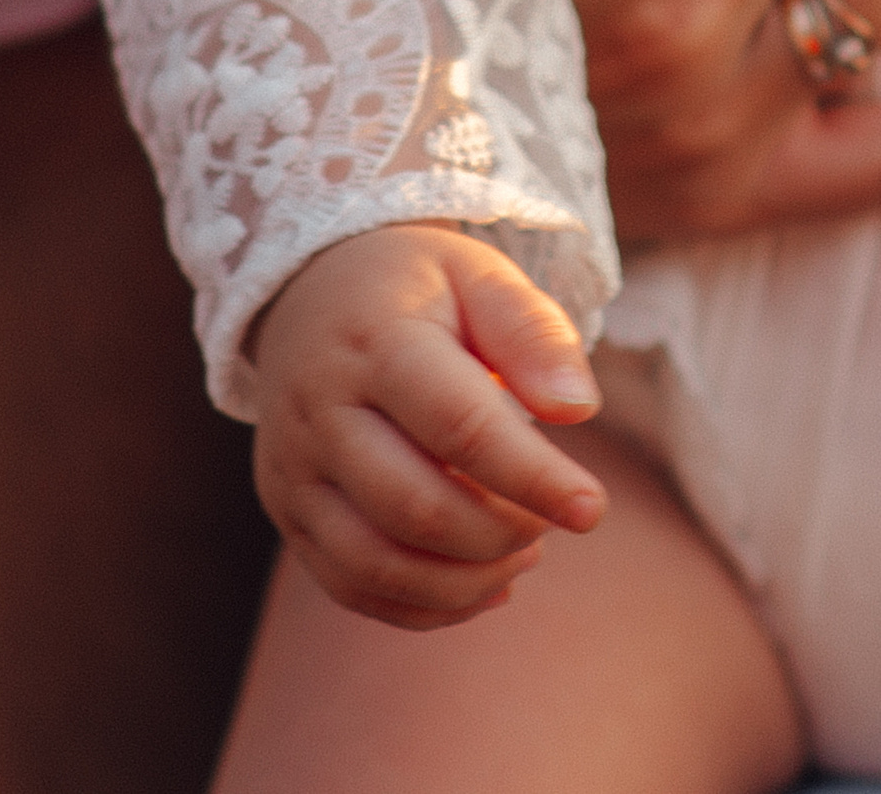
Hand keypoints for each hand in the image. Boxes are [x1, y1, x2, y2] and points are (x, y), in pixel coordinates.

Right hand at [249, 224, 607, 630]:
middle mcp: (319, 413)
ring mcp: (293, 472)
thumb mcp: (483, 276)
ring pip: (376, 564)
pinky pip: (351, 586)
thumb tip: (577, 411)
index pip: (459, 427)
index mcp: (378, 344)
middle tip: (554, 519)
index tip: (591, 509)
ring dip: (467, 579)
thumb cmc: (420, 289)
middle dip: (502, 533)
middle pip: (415, 508)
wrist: (311, 294)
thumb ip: (533, 335)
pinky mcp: (288, 514)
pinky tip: (484, 582)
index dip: (531, 478)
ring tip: (525, 551)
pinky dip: (426, 605)